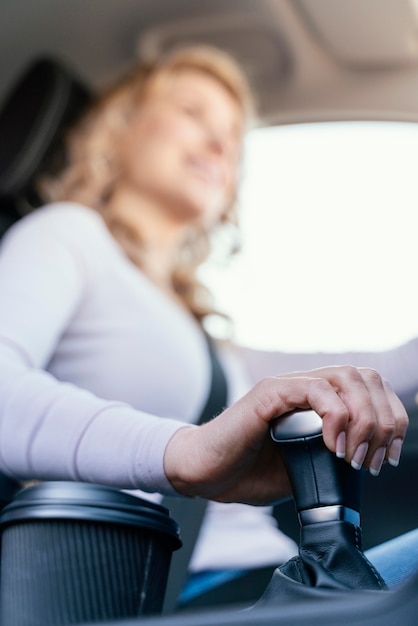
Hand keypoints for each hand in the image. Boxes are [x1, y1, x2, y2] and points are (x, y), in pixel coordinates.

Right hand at [163, 366, 407, 503]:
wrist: (204, 473)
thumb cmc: (246, 470)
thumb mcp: (303, 468)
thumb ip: (331, 457)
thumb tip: (364, 463)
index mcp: (316, 401)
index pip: (368, 388)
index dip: (390, 417)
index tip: (388, 455)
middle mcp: (304, 387)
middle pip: (364, 379)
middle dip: (384, 420)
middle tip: (374, 460)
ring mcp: (286, 387)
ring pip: (346, 379)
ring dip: (363, 419)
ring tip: (354, 456)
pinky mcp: (269, 394)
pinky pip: (315, 391)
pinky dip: (335, 418)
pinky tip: (332, 446)